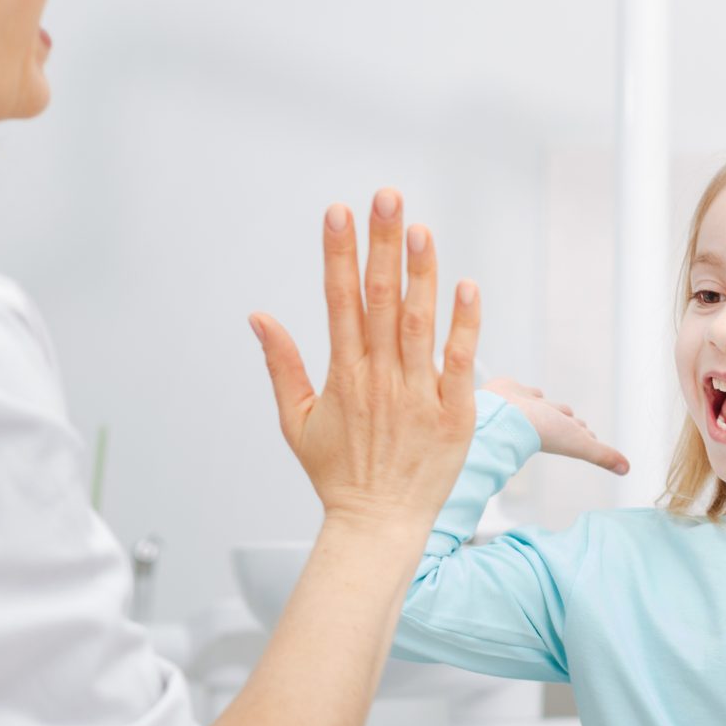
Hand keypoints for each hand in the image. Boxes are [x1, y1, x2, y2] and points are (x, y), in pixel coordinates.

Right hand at [251, 191, 480, 534]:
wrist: (378, 527)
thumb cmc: (338, 476)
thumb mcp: (296, 422)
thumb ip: (281, 365)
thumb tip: (259, 316)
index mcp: (343, 376)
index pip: (339, 301)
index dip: (338, 253)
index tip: (337, 211)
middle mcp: (379, 379)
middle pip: (379, 300)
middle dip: (381, 245)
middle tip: (386, 197)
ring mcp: (418, 396)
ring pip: (418, 323)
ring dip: (420, 273)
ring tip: (420, 228)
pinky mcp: (454, 415)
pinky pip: (460, 361)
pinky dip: (464, 324)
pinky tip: (466, 286)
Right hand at [483, 377, 628, 475]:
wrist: (503, 416)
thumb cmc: (540, 431)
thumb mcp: (578, 443)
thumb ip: (602, 455)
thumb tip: (626, 470)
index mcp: (559, 431)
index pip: (577, 432)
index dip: (585, 434)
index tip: (590, 437)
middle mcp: (543, 419)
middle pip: (561, 417)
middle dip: (567, 418)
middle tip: (574, 420)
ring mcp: (526, 406)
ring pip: (542, 403)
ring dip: (547, 404)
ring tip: (548, 406)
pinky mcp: (511, 393)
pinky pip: (522, 390)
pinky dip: (526, 392)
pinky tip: (525, 393)